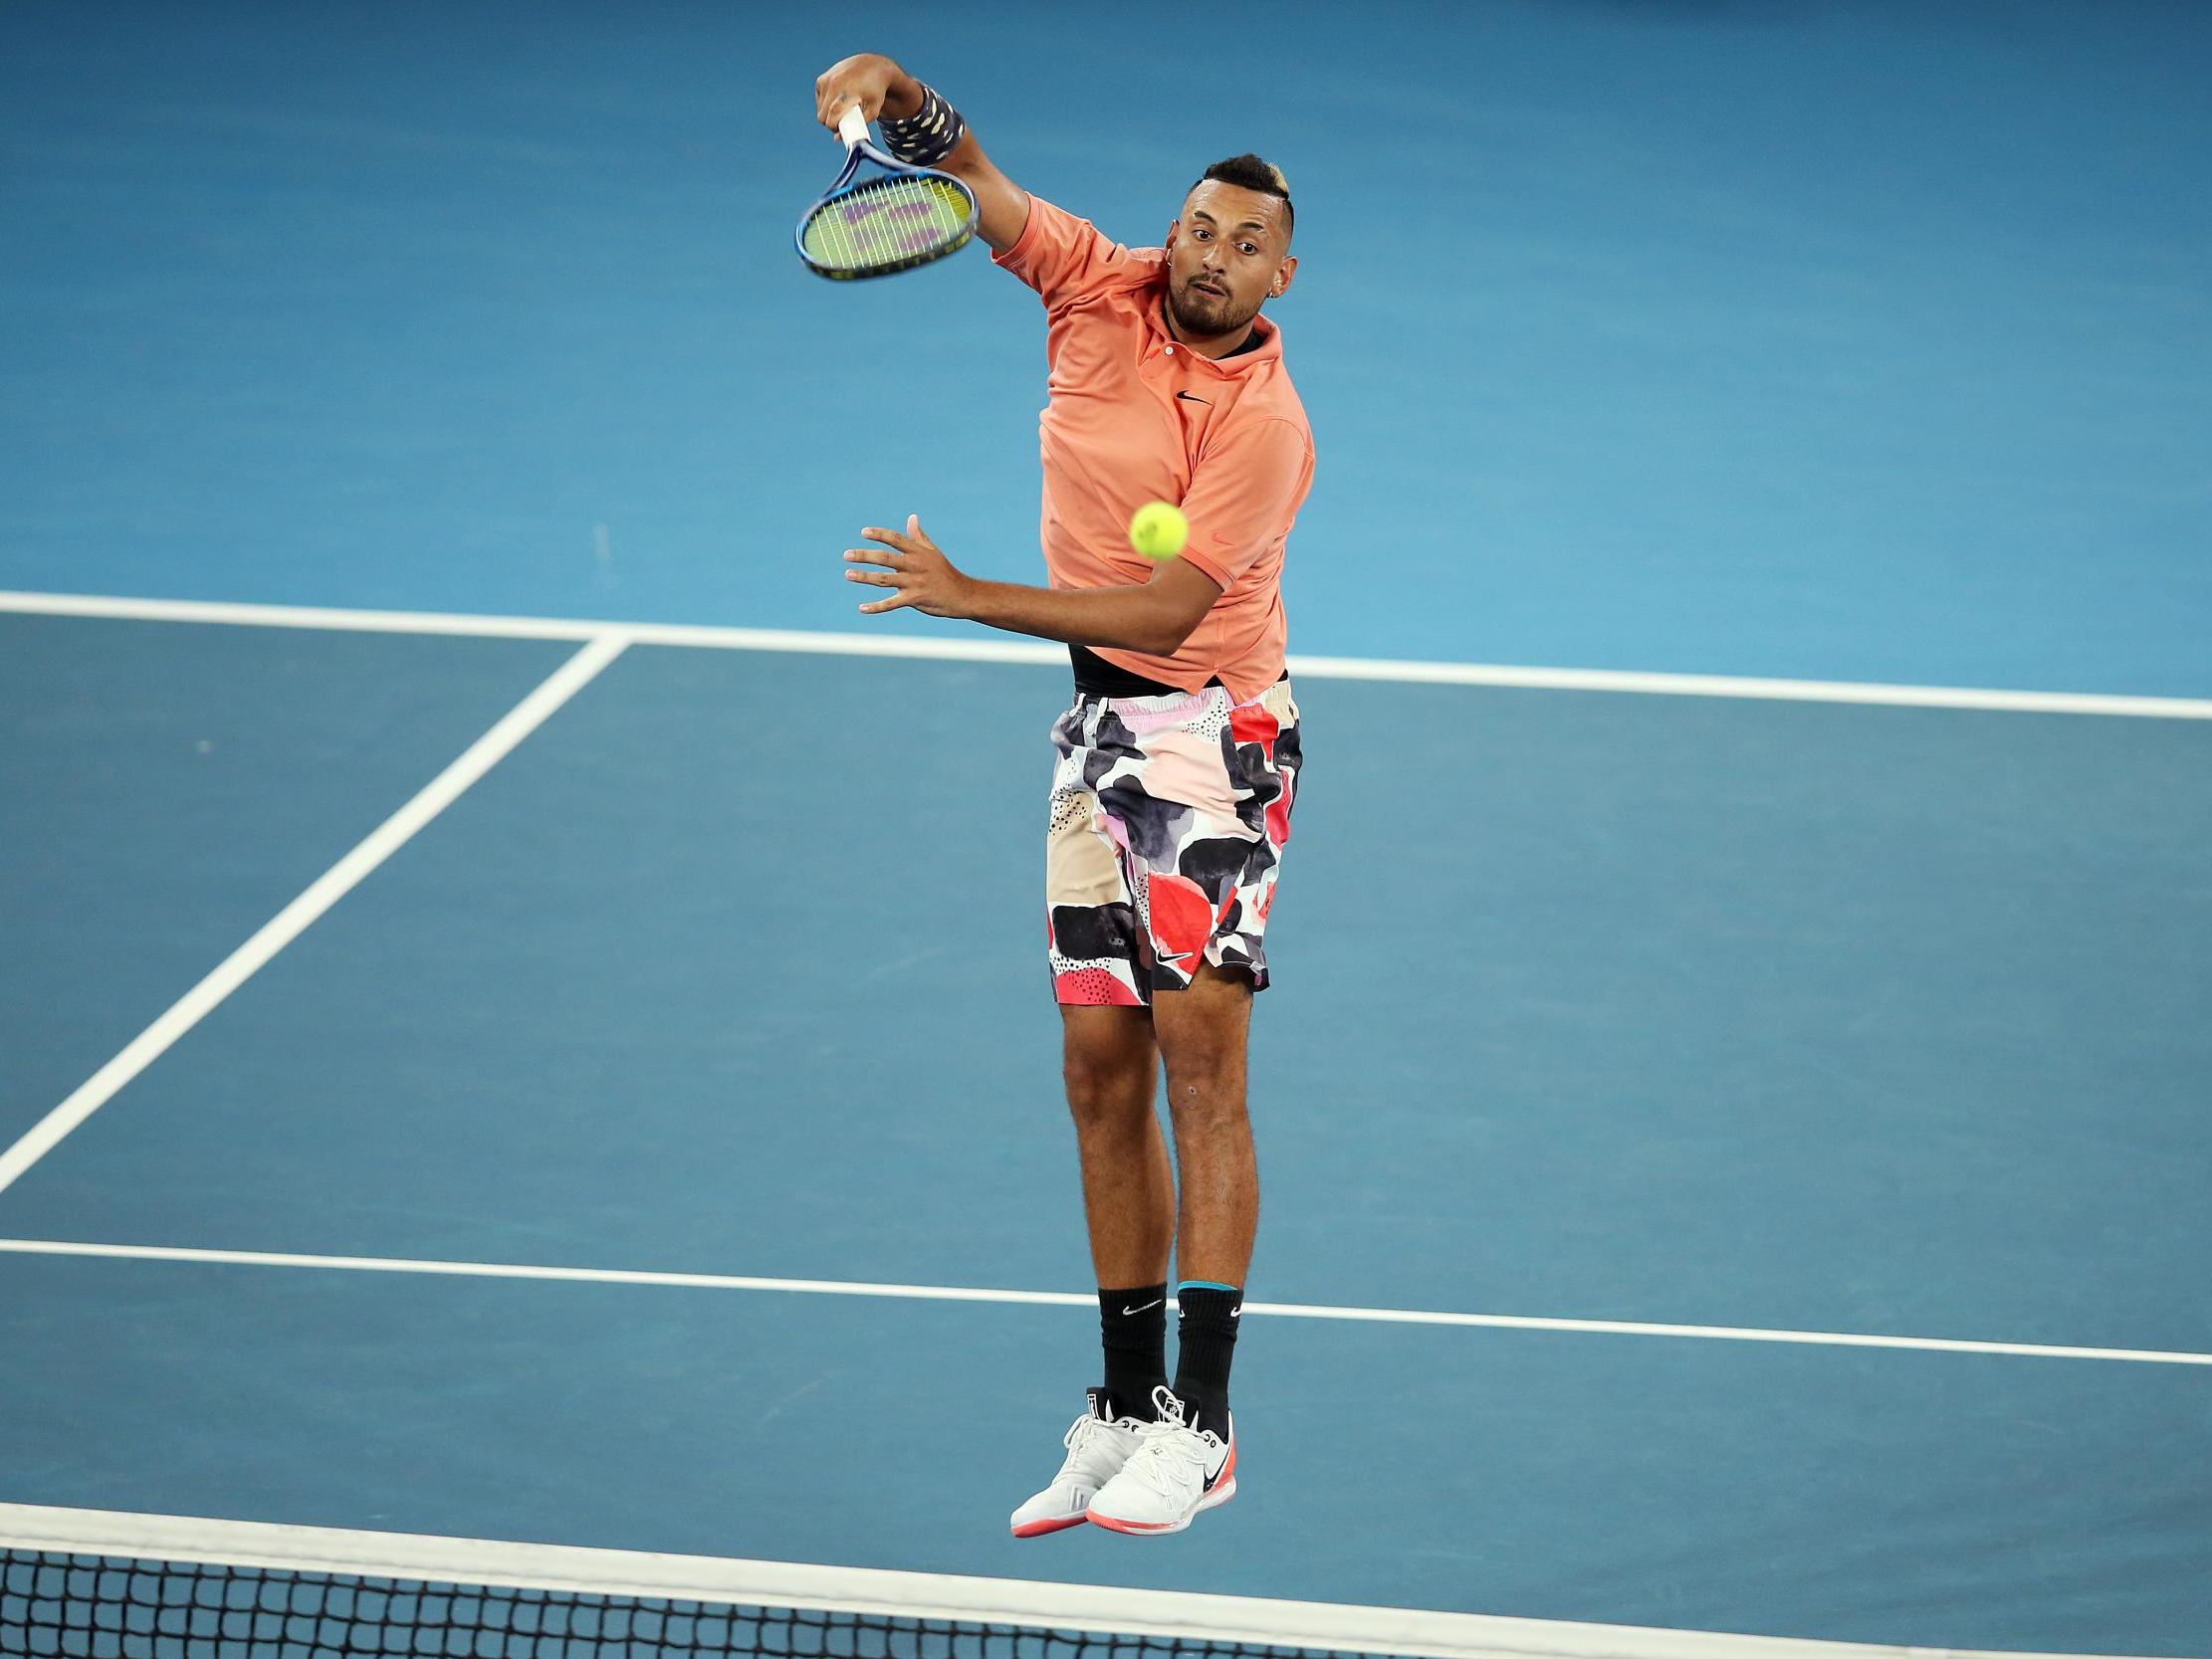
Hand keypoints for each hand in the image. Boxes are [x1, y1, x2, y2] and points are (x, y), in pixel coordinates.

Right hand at [814, 54, 916, 129]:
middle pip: (822, 116)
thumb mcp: (873, 110)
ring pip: (820, 109)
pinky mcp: (822, 79)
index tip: (842, 129)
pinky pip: (819, 100)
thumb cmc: (875, 91)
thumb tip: (836, 139)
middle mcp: (834, 85)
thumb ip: (858, 126)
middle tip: (844, 121)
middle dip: (831, 123)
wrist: (872, 67)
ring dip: (828, 114)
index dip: (834, 128)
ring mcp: (826, 80)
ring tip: (843, 109)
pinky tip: (838, 99)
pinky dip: (826, 104)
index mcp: (847, 93)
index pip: (831, 117)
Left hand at [844, 515, 973, 617]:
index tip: (863, 533)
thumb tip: (911, 517)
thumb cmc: (945, 573)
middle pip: (885, 558)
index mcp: (918, 552)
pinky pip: (892, 603)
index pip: (895, 539)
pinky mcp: (915, 599)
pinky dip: (876, 607)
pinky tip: (862, 608)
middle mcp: (914, 565)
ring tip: (848, 574)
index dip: (879, 535)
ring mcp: (914, 582)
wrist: (963, 595)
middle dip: (864, 556)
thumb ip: (919, 536)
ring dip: (864, 577)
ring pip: (884, 579)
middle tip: (846, 555)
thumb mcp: (933, 552)